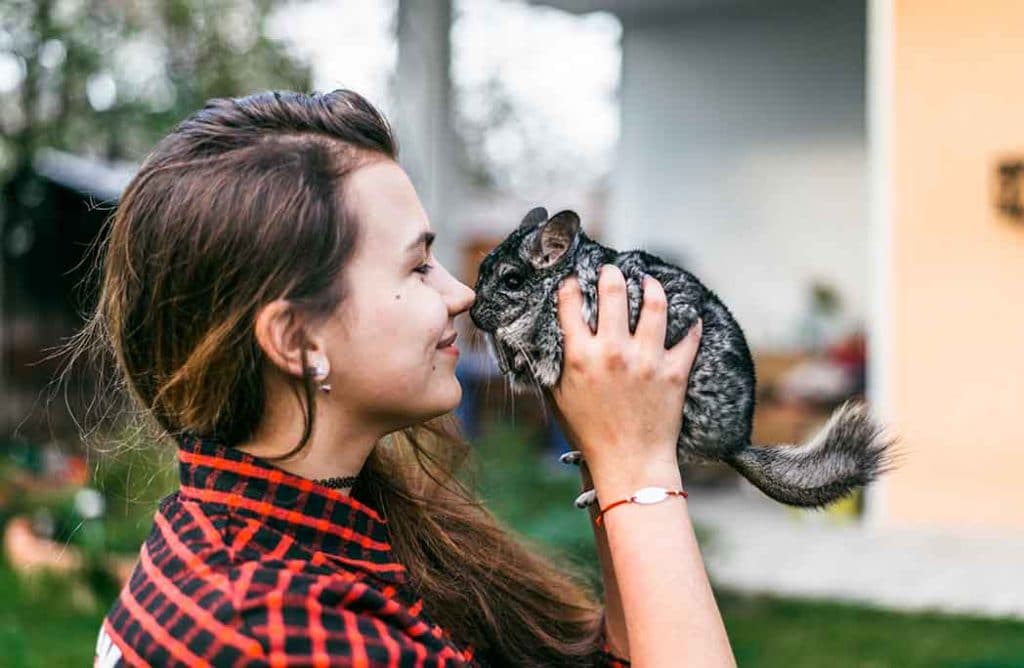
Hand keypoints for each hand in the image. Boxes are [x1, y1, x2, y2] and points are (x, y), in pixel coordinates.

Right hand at [547, 265, 702, 488]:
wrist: (629, 462)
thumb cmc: (590, 433)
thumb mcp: (560, 397)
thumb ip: (554, 364)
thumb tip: (549, 338)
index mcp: (580, 357)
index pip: (570, 304)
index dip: (570, 286)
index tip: (573, 281)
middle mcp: (613, 352)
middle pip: (613, 291)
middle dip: (612, 273)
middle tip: (613, 270)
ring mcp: (646, 359)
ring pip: (655, 304)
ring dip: (652, 286)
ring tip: (648, 281)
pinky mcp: (674, 371)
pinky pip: (688, 336)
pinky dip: (690, 322)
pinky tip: (688, 315)